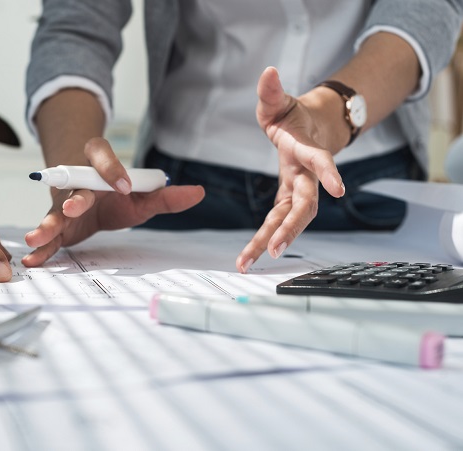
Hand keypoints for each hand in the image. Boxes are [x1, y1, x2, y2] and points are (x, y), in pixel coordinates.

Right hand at [22, 138, 204, 265]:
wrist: (94, 193)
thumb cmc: (120, 192)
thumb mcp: (145, 194)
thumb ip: (167, 196)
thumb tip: (198, 192)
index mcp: (99, 163)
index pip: (103, 158)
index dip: (113, 170)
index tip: (124, 186)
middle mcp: (78, 180)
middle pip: (75, 187)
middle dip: (75, 198)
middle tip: (73, 207)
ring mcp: (65, 202)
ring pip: (56, 212)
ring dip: (47, 224)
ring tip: (35, 236)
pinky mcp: (61, 224)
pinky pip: (50, 235)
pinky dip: (41, 247)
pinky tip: (31, 258)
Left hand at [236, 67, 345, 272]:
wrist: (310, 129)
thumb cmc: (293, 116)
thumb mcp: (278, 102)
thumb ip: (271, 91)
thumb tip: (268, 72)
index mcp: (305, 150)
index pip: (320, 161)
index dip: (329, 173)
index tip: (339, 190)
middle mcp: (306, 175)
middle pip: (304, 205)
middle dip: (291, 227)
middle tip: (275, 249)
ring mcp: (298, 189)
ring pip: (291, 220)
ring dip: (272, 241)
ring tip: (246, 263)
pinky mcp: (289, 198)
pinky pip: (278, 221)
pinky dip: (265, 239)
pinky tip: (248, 257)